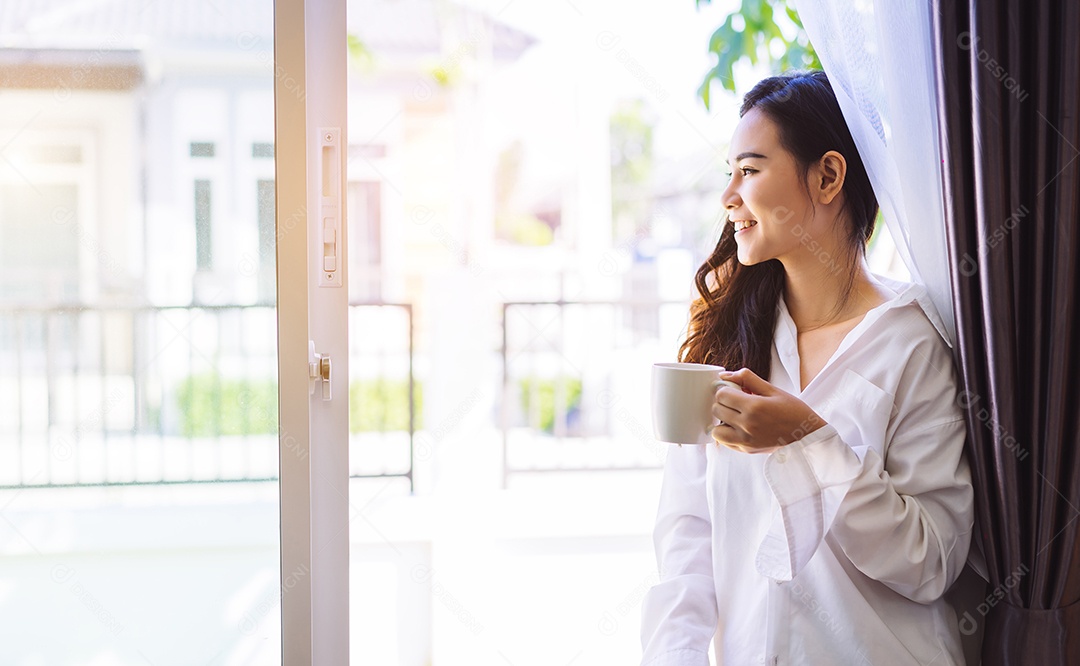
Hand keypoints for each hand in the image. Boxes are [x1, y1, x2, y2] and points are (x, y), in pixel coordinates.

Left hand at [711, 368, 826, 453]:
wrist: (807, 435)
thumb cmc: (793, 411)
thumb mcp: (772, 390)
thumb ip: (747, 379)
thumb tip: (725, 375)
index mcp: (754, 407)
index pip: (721, 394)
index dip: (725, 389)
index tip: (733, 390)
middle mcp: (747, 425)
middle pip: (717, 410)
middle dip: (723, 402)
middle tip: (736, 401)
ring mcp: (746, 440)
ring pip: (716, 430)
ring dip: (722, 421)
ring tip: (735, 416)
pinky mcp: (746, 450)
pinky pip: (725, 442)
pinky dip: (728, 433)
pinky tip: (739, 427)